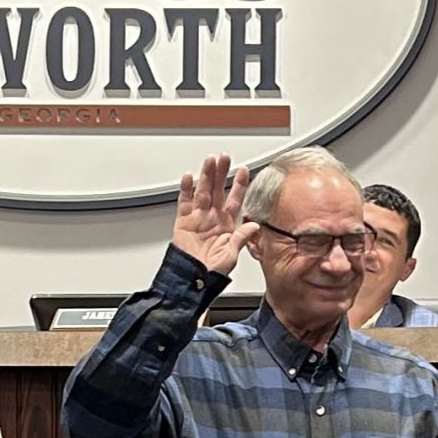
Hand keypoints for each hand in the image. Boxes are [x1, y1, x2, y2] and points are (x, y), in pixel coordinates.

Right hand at [169, 152, 256, 275]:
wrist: (193, 280)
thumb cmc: (213, 271)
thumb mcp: (232, 254)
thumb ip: (242, 237)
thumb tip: (254, 225)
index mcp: (227, 224)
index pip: (235, 199)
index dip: (239, 184)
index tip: (243, 170)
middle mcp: (213, 218)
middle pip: (218, 190)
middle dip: (221, 173)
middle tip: (224, 158)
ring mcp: (198, 218)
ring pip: (202, 191)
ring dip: (206, 176)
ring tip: (210, 161)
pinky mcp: (183, 221)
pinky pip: (184, 202)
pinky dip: (186, 189)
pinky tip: (189, 177)